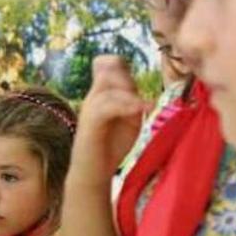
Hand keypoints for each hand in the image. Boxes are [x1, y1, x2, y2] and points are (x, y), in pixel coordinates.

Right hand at [72, 56, 149, 181]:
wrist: (92, 172)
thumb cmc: (110, 147)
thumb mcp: (129, 119)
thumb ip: (134, 101)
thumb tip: (145, 89)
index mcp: (102, 94)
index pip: (107, 62)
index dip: (122, 65)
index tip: (135, 84)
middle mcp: (93, 96)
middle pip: (110, 68)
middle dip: (129, 80)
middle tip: (141, 101)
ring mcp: (90, 108)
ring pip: (109, 85)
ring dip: (130, 95)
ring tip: (145, 109)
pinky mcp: (90, 122)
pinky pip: (108, 105)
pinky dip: (128, 106)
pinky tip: (143, 111)